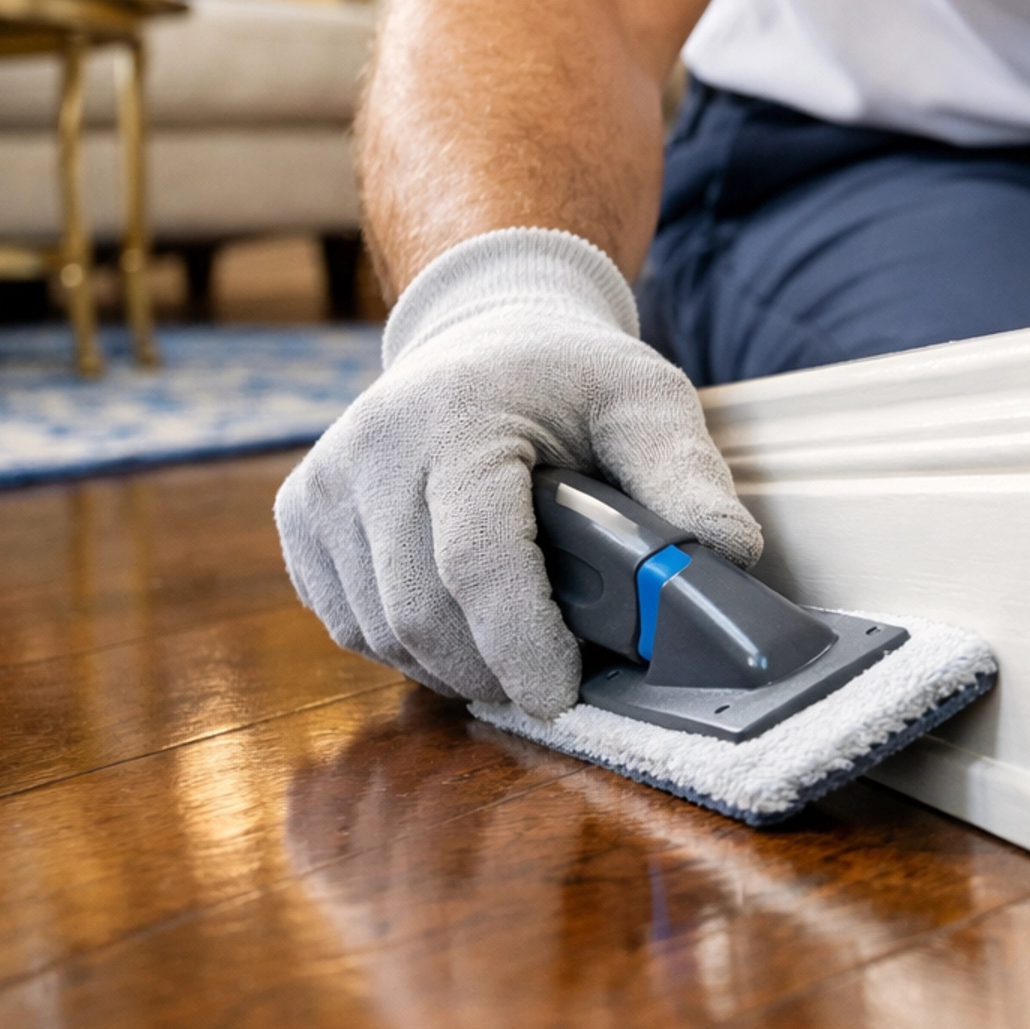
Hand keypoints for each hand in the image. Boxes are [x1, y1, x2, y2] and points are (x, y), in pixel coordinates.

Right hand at [274, 228, 762, 717]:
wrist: (485, 333)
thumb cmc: (568, 376)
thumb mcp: (646, 400)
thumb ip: (686, 475)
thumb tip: (728, 554)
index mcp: (457, 415)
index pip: (477, 558)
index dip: (520, 642)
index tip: (562, 695)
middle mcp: (372, 445)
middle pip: (421, 610)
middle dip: (493, 668)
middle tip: (552, 681)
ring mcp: (324, 482)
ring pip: (379, 630)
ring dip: (450, 663)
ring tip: (511, 645)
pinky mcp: (301, 515)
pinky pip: (347, 621)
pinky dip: (403, 643)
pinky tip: (454, 616)